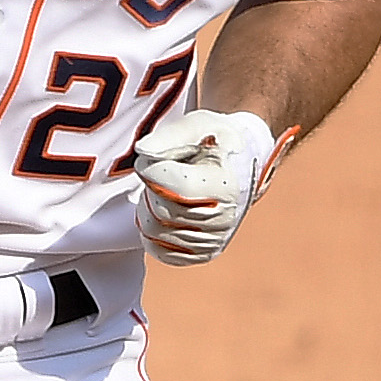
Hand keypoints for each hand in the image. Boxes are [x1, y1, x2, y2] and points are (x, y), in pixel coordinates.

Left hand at [129, 107, 282, 265]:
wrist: (238, 163)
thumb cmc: (213, 141)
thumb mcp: (196, 125)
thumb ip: (169, 136)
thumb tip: (142, 151)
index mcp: (227, 186)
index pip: (174, 189)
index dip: (153, 171)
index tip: (155, 159)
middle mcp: (225, 219)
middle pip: (160, 213)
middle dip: (151, 190)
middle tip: (162, 173)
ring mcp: (214, 240)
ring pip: (154, 232)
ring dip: (150, 207)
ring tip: (166, 189)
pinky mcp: (202, 254)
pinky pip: (159, 250)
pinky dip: (151, 230)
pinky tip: (164, 209)